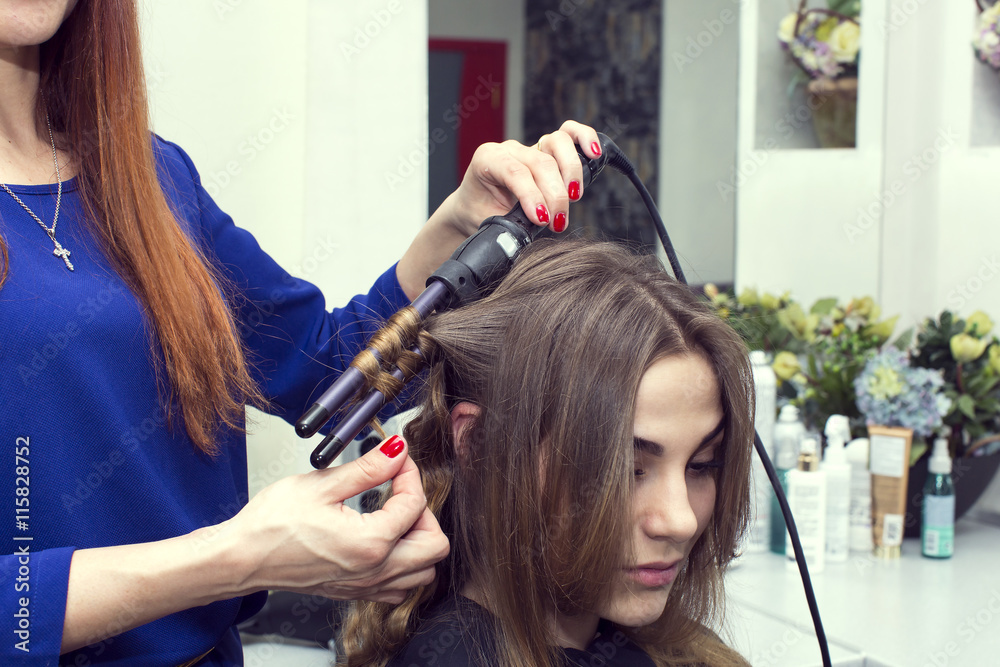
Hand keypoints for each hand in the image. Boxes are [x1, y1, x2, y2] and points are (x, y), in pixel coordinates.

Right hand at [220, 435, 448, 602]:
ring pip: (423, 572)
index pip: (416, 504)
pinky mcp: (356, 591)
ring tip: (394, 515)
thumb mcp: (322, 484)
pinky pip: (400, 586)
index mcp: (370, 543)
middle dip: (425, 512)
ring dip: (419, 540)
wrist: (241, 558)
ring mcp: (366, 586)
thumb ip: (369, 468)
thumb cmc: (270, 524)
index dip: (410, 473)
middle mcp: (374, 570)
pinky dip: (405, 564)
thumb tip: (397, 450)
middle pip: (435, 546)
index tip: (395, 459)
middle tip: (401, 491)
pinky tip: (385, 540)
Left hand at [441, 119, 601, 236]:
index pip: (515, 172)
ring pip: (557, 143)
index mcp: (487, 159)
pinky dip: (584, 139)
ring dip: (571, 172)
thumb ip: (505, 225)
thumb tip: (525, 234)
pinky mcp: (549, 149)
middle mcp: (510, 149)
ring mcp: (531, 146)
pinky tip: (594, 154)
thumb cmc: (480, 213)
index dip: (532, 195)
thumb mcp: (485, 223)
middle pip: (540, 162)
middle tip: (557, 222)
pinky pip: (570, 134)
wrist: (477, 207)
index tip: (542, 219)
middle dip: (554, 195)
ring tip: (573, 198)